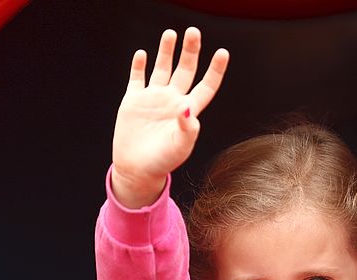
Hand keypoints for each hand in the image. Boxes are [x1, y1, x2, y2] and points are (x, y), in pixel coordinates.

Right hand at [112, 27, 228, 206]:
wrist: (137, 170)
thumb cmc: (162, 162)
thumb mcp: (179, 148)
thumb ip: (187, 129)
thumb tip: (188, 108)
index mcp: (188, 111)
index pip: (205, 86)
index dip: (215, 70)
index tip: (222, 53)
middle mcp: (172, 101)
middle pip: (185, 70)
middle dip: (190, 51)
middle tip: (193, 32)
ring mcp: (153, 99)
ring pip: (162, 68)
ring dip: (166, 51)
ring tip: (170, 33)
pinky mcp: (133, 101)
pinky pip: (137, 78)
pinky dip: (139, 65)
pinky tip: (142, 54)